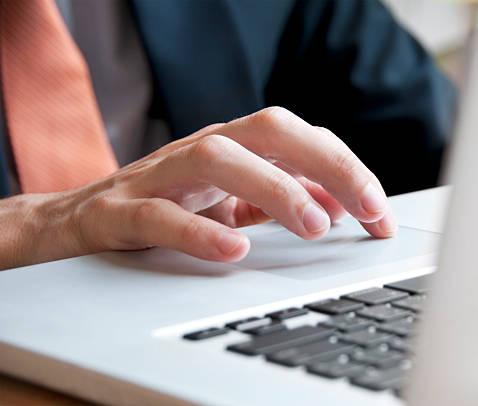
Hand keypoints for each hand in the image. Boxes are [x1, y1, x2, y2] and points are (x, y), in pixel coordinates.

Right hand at [4, 107, 396, 268]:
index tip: (380, 216)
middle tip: (366, 209)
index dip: (348, 171)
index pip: (302, 140)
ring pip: (218, 159)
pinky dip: (198, 232)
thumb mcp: (233, 200)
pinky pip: (159, 213)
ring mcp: (161, 175)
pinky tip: (234, 251)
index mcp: (234, 147)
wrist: (78, 218)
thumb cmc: (166, 204)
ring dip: (274, 189)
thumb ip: (282, 198)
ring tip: (313, 227)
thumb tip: (338, 205)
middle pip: (270, 129)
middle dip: (327, 162)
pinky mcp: (121, 208)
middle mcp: (202, 150)